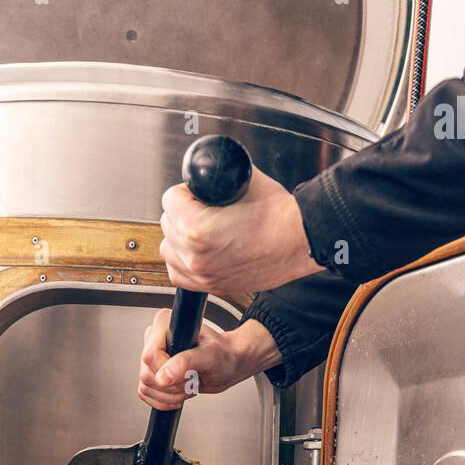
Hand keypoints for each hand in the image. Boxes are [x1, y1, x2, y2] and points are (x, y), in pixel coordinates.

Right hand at [138, 315, 282, 410]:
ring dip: (170, 395)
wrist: (227, 365)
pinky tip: (179, 395)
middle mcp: (154, 338)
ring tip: (189, 385)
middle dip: (173, 386)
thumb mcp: (209, 356)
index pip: (150, 356)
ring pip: (145, 386)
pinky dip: (163, 401)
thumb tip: (162, 378)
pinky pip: (144, 393)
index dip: (168, 371)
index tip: (188, 372)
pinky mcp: (152, 372)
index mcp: (164, 324)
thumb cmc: (223, 356)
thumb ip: (186, 363)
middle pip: (147, 374)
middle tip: (192, 379)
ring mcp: (152, 356)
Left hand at [160, 165, 321, 294]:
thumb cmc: (277, 215)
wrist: (298, 241)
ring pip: (168, 249)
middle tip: (205, 210)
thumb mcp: (240, 181)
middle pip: (167, 224)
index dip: (186, 191)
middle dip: (183, 213)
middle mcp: (195, 256)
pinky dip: (183, 262)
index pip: (170, 199)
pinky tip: (199, 251)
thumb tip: (200, 178)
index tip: (199, 194)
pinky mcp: (210, 286)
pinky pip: (178, 273)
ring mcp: (201, 274)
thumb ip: (211, 180)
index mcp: (197, 228)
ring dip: (180, 238)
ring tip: (202, 230)